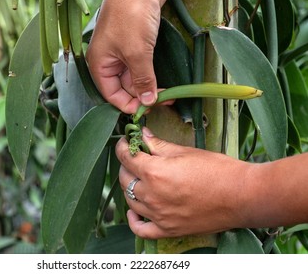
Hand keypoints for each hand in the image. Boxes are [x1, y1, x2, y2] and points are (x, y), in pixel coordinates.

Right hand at [86, 0, 168, 113]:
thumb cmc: (131, 15)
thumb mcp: (137, 52)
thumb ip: (142, 79)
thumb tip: (148, 102)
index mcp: (100, 64)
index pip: (111, 95)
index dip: (128, 105)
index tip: (148, 110)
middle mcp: (109, 61)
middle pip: (124, 88)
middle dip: (142, 96)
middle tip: (164, 102)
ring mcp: (122, 53)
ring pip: (135, 78)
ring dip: (150, 87)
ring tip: (169, 94)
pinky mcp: (135, 45)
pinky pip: (142, 67)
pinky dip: (152, 75)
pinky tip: (164, 82)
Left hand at [115, 127, 253, 238]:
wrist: (242, 196)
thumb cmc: (217, 169)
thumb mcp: (185, 151)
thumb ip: (159, 145)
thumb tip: (143, 135)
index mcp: (154, 172)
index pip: (126, 157)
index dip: (122, 146)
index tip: (125, 143)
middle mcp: (152, 195)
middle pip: (124, 178)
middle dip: (126, 165)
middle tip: (136, 158)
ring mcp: (158, 215)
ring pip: (129, 200)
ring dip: (130, 186)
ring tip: (139, 179)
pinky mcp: (168, 229)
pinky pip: (141, 229)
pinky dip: (133, 220)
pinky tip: (134, 210)